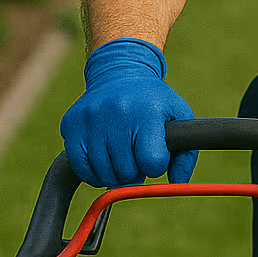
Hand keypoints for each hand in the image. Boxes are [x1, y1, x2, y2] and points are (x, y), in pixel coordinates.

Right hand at [60, 38, 197, 188]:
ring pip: (104, 173)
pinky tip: (104, 160)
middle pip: (127, 171)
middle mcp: (117, 113)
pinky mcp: (71, 125)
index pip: (151, 161)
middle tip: (136, 155)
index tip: (154, 155)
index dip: (155, 165)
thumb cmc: (152, 101)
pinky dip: (93, 172)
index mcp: (147, 112)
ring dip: (115, 173)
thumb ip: (185, 153)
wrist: (119, 72)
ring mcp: (91, 118)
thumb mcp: (178, 116)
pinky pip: (80, 167)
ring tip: (122, 156)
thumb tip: (179, 184)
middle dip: (135, 170)